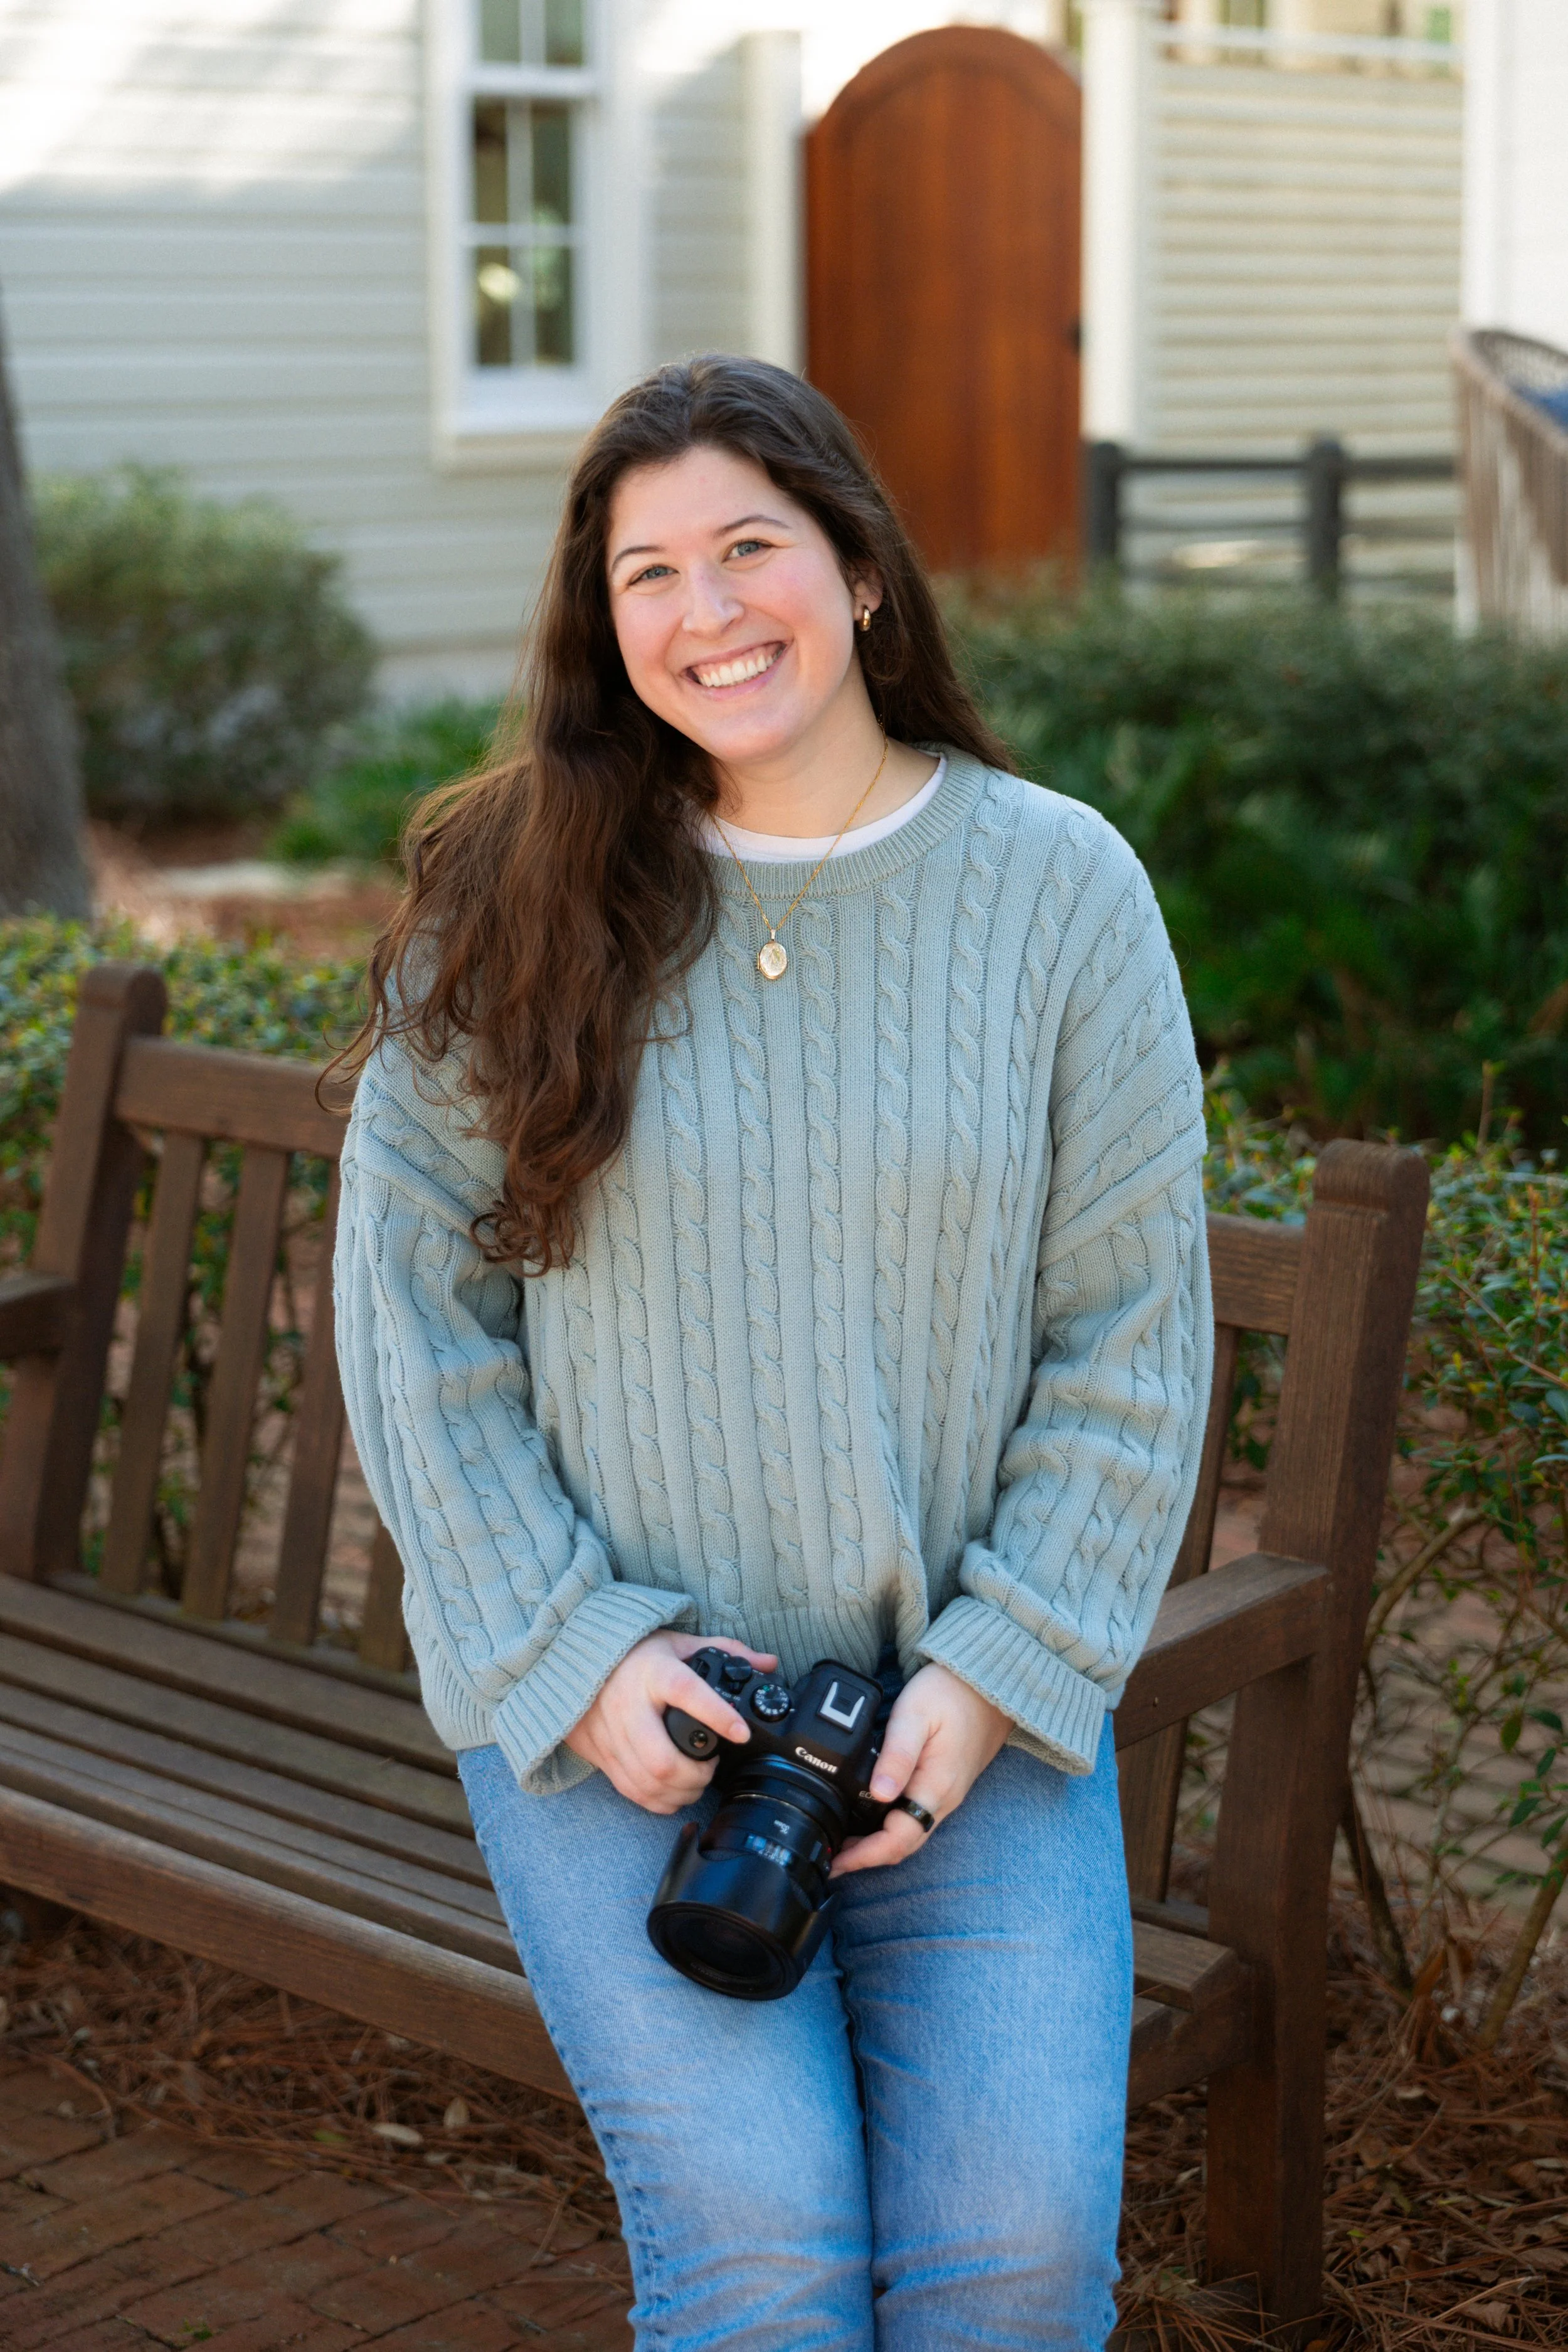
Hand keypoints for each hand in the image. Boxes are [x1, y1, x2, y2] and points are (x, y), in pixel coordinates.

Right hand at [565, 1631, 777, 1813]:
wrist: (575, 1656)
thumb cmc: (634, 1653)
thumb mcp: (678, 1643)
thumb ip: (725, 1650)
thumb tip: (769, 1663)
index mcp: (654, 1671)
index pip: (687, 1692)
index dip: (716, 1715)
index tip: (742, 1733)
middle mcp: (628, 1704)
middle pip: (662, 1758)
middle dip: (695, 1776)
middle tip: (711, 1769)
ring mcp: (609, 1732)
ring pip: (646, 1781)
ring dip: (679, 1792)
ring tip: (695, 1783)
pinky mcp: (598, 1752)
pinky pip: (629, 1789)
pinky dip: (655, 1800)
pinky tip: (672, 1794)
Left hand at [830, 1662, 1010, 1876]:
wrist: (987, 1680)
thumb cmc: (949, 1692)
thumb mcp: (915, 1716)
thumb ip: (897, 1755)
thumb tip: (879, 1793)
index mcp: (936, 1788)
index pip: (898, 1840)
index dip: (865, 1857)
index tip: (835, 1862)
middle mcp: (945, 1799)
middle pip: (903, 1845)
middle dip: (867, 1857)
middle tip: (830, 1857)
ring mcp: (947, 1793)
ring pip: (910, 1833)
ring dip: (878, 1844)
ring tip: (843, 1841)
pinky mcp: (945, 1783)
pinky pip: (916, 1817)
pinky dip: (890, 1827)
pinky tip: (870, 1816)